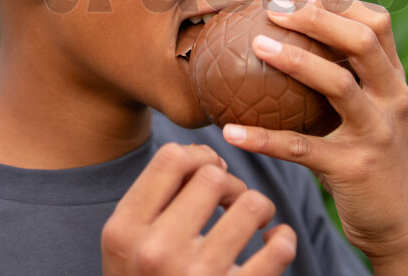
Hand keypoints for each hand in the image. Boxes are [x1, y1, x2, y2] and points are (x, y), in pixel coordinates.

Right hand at [101, 143, 295, 274]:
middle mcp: (156, 251)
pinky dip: (284, 239)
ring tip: (253, 224)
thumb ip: (155, 199)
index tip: (208, 177)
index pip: (172, 158)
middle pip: (213, 177)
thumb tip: (207, 157)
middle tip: (229, 204)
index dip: (199, 158)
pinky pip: (279, 247)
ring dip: (259, 209)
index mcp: (124, 231)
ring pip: (251, 204)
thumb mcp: (128, 246)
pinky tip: (273, 244)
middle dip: (230, 184)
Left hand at [221, 0, 407, 273]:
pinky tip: (230, 131)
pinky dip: (264, 138)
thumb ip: (344, 83)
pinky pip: (302, 148)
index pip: (378, 23)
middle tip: (275, 9)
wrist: (401, 224)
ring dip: (295, 60)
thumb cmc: (370, 160)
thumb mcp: (369, 116)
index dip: (339, 2)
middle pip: (362, 42)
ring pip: (338, 85)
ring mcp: (378, 133)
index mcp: (394, 82)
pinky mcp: (354, 168)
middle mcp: (393, 100)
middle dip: (318, 17)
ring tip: (256, 45)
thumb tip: (284, 46)